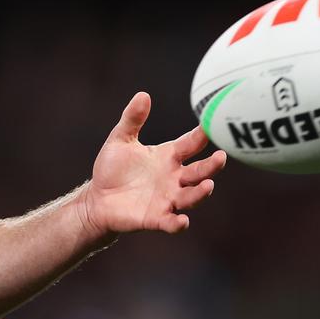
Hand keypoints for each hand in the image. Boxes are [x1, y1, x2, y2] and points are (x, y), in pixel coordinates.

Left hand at [79, 92, 226, 236]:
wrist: (98, 199)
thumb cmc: (112, 168)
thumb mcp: (120, 140)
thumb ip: (132, 119)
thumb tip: (143, 94)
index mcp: (168, 156)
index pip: (190, 144)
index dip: (201, 136)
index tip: (212, 125)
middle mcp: (173, 178)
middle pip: (198, 172)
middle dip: (211, 166)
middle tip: (221, 157)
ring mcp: (166, 199)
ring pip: (190, 196)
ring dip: (200, 193)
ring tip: (208, 186)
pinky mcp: (154, 218)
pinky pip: (170, 222)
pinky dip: (177, 223)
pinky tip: (182, 221)